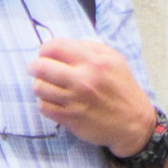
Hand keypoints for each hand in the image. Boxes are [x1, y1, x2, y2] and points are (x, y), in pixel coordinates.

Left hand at [32, 38, 158, 156]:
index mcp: (93, 62)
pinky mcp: (70, 118)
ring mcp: (75, 101)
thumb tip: (69, 44)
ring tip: (48, 86)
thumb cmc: (123, 89)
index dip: (45, 49)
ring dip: (40, 86)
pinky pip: (44, 107)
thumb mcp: (115, 60)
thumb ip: (92, 47)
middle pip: (41, 67)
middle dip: (35, 66)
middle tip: (37, 69)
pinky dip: (45, 103)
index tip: (46, 54)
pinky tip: (54, 101)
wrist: (133, 122)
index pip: (55, 47)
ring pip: (39, 88)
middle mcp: (82, 80)